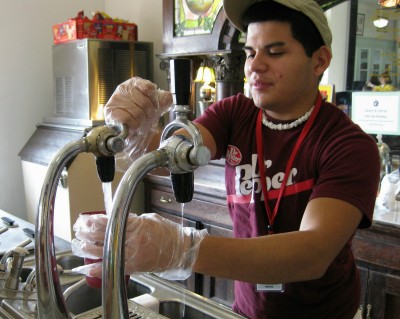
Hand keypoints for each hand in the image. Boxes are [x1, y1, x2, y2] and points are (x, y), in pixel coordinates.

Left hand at [72, 213, 206, 279]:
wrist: (181, 250)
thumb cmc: (168, 234)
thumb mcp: (150, 220)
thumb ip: (133, 220)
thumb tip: (118, 219)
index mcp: (138, 226)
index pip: (112, 221)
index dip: (96, 221)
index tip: (87, 219)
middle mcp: (134, 240)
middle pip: (106, 235)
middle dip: (89, 233)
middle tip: (79, 230)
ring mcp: (133, 254)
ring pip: (107, 250)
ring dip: (90, 248)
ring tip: (80, 244)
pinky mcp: (135, 266)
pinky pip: (114, 266)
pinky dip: (101, 267)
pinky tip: (89, 266)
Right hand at [103, 77, 172, 168]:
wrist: (129, 131)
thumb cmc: (141, 115)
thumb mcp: (155, 106)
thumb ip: (163, 100)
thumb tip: (168, 97)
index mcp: (135, 83)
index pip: (149, 88)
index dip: (155, 102)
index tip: (154, 108)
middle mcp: (123, 88)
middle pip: (145, 102)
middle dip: (149, 115)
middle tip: (147, 120)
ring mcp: (115, 99)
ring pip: (137, 112)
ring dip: (142, 122)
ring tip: (140, 124)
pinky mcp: (110, 112)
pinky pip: (128, 119)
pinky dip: (134, 125)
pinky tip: (133, 126)